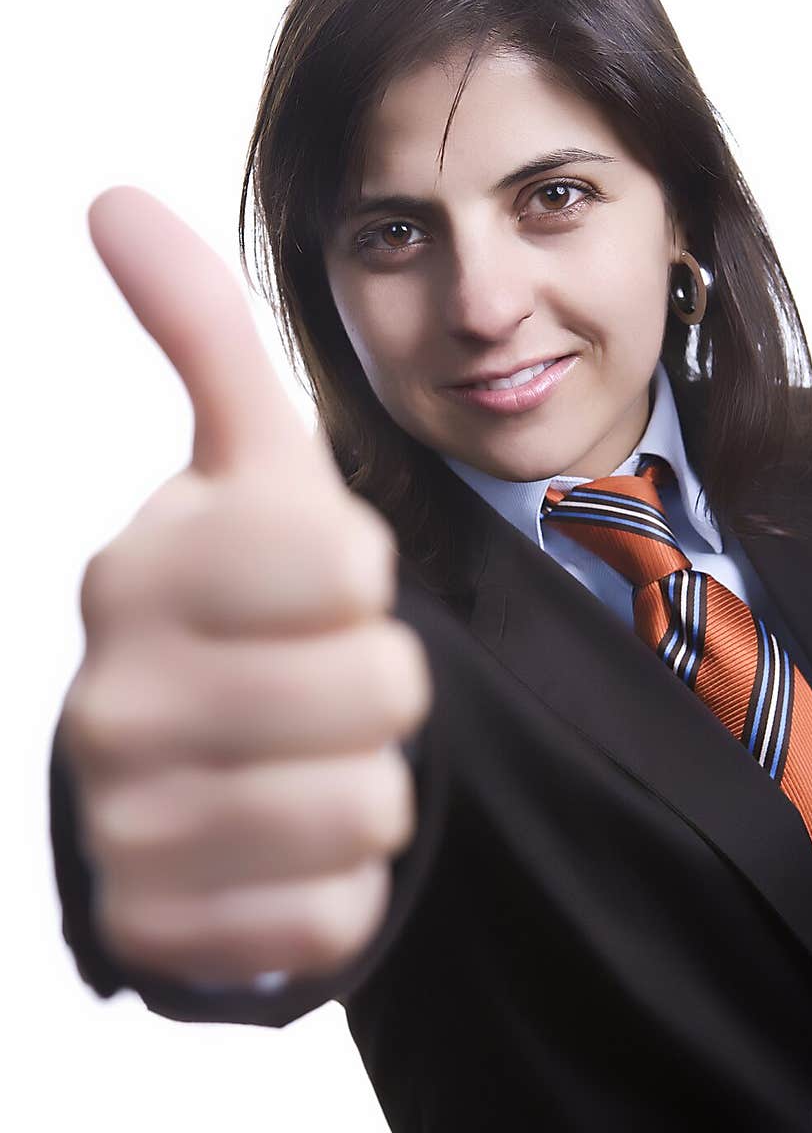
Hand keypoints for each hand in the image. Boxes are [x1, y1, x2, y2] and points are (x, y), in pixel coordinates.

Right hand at [58, 187, 431, 987]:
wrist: (175, 765)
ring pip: (371, 805)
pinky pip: (338, 913)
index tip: (308, 583)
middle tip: (313, 681)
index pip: (348, 564)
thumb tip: (112, 198)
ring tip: (298, 757)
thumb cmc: (234, 600)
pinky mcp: (164, 934)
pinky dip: (337, 879)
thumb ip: (197, 334)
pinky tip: (277, 843)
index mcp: (135, 570)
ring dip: (366, 777)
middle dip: (377, 682)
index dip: (357, 573)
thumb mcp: (238, 468)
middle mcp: (110, 701)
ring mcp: (127, 829)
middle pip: (381, 688)